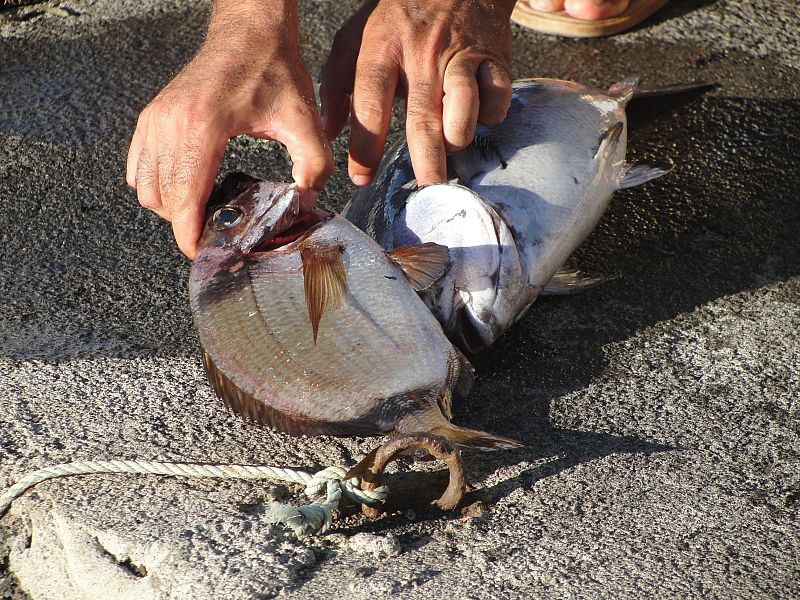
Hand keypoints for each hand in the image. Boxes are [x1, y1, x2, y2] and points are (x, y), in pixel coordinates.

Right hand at [126, 0, 332, 258]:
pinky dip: (158, 186)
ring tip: (207, 209)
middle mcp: (169, 124)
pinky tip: (191, 187)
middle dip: (186, 225)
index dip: (190, 235)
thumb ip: (313, 166)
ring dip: (172, 207)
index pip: (184, 198)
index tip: (203, 254)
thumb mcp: (304, 121)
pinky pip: (138, 168)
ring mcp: (155, 119)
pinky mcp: (151, 117)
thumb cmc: (273, 70)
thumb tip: (306, 204)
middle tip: (218, 231)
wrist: (248, 33)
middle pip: (162, 199)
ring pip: (145, 187)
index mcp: (203, 127)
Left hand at [319, 0, 514, 186]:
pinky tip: (478, 120)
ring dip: (458, 137)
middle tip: (427, 188)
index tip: (361, 177)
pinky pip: (497, 97)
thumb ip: (336, 85)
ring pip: (464, 108)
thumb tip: (327, 131)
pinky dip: (490, 116)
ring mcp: (460, 56)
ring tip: (451, 150)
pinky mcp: (493, 58)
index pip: (370, 103)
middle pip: (423, 116)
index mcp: (382, 48)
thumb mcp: (355, 38)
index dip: (365, 145)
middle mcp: (422, 55)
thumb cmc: (398, 17)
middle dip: (426, 159)